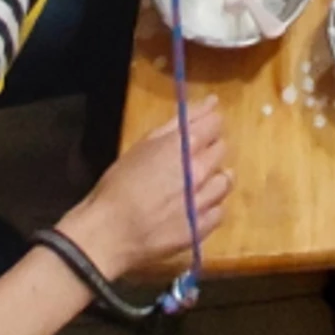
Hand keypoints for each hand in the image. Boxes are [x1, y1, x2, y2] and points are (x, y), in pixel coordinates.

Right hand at [62, 96, 229, 280]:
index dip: (207, 126)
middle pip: (222, 150)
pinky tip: (191, 209)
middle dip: (209, 151)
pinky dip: (209, 208)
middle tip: (188, 161)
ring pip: (225, 181)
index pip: (216, 123)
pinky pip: (219, 211)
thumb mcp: (144, 144)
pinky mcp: (201, 228)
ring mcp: (203, 201)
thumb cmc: (119, 183)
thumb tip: (212, 101)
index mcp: (185, 145)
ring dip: (213, 179)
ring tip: (193, 187)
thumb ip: (181, 122)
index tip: (197, 134)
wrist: (108, 233)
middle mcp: (200, 170)